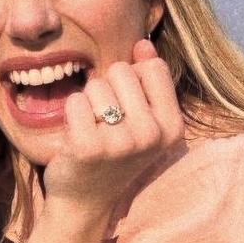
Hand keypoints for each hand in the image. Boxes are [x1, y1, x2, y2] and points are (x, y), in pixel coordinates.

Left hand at [43, 39, 183, 214]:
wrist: (85, 200)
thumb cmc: (113, 153)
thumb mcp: (142, 119)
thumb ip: (147, 79)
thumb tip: (143, 42)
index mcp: (173, 127)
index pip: (152, 67)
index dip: (131, 80)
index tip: (127, 107)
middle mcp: (152, 136)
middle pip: (121, 71)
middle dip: (107, 89)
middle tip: (105, 123)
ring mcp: (122, 143)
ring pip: (96, 84)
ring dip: (88, 103)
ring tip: (92, 130)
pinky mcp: (89, 147)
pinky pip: (75, 101)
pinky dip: (71, 114)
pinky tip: (76, 137)